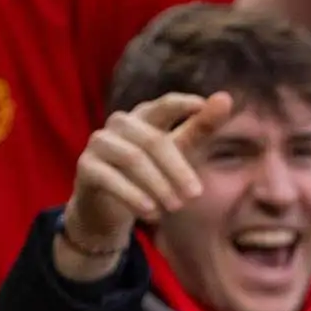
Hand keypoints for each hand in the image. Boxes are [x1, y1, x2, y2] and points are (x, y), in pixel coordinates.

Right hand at [64, 93, 234, 256]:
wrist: (110, 207)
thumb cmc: (151, 172)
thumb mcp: (179, 151)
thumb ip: (200, 127)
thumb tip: (226, 97)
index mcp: (146, 115)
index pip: (164, 104)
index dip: (181, 104)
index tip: (201, 106)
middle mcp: (120, 123)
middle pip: (152, 140)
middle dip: (177, 169)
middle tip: (195, 195)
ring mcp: (99, 142)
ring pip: (132, 158)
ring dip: (157, 185)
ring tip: (175, 207)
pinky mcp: (85, 166)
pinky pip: (109, 178)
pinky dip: (133, 196)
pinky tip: (151, 213)